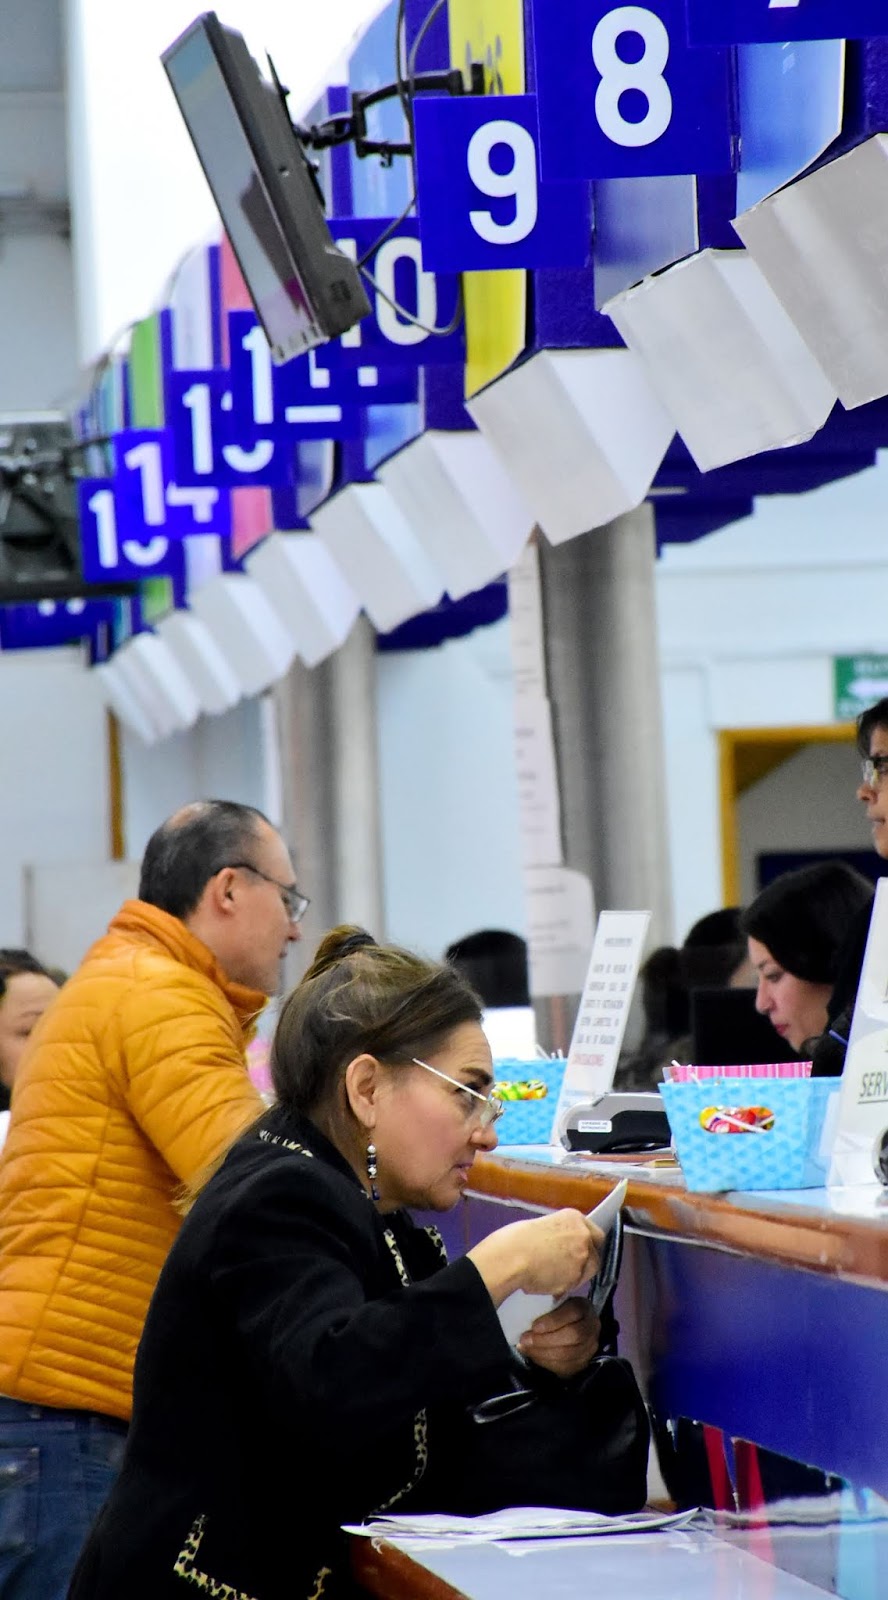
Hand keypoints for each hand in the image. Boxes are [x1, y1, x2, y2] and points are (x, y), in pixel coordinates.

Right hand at [468, 1208, 601, 1304]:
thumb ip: (559, 1234)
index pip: (594, 1232)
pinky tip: (547, 1284)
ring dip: (575, 1275)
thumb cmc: (515, 1239)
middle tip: (569, 1267)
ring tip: (553, 1276)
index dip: (588, 1244)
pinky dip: (564, 1286)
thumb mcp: (542, 1226)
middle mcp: (583, 1235)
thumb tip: (562, 1246)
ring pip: (587, 1271)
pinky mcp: (576, 1277)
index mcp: (574, 1218)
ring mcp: (582, 1257)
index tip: (580, 1251)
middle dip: (586, 1261)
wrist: (511, 1258)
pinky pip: (573, 1285)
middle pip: (596, 1252)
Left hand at [517, 1298, 600, 1379]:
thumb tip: (526, 1314)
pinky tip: (534, 1356)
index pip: (573, 1312)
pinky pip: (565, 1367)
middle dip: (546, 1340)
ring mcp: (590, 1347)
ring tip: (526, 1348)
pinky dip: (546, 1362)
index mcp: (584, 1307)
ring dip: (543, 1353)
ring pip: (568, 1354)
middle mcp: (592, 1327)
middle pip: (573, 1335)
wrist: (573, 1328)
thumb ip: (546, 1307)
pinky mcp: (584, 1363)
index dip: (553, 1321)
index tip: (534, 1326)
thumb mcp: (555, 1303)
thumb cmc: (558, 1313)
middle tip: (525, 1340)